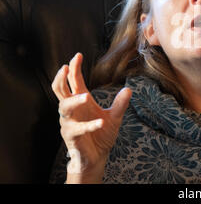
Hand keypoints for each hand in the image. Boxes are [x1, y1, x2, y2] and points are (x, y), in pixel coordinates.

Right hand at [51, 52, 131, 182]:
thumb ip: (120, 103)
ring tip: (86, 97)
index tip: (77, 55)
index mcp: (81, 101)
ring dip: (75, 101)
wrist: (97, 156)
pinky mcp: (71, 136)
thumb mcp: (114, 117)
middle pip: (60, 90)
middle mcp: (72, 109)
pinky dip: (89, 126)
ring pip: (64, 107)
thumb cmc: (101, 134)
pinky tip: (100, 123)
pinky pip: (78, 129)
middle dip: (61, 78)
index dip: (73, 68)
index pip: (73, 81)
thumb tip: (129, 89)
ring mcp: (69, 122)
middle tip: (65, 67)